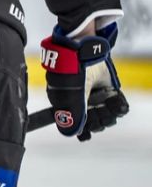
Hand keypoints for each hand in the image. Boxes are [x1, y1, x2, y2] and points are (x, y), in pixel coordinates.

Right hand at [40, 22, 128, 140]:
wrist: (83, 52)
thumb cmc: (70, 74)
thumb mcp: (68, 97)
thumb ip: (72, 117)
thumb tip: (75, 134)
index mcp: (67, 105)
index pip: (78, 125)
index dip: (85, 129)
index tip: (89, 127)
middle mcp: (81, 102)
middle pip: (94, 122)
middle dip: (99, 120)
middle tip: (98, 113)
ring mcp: (96, 96)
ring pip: (107, 115)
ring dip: (110, 114)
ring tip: (109, 106)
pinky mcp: (108, 89)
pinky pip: (117, 105)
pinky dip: (119, 106)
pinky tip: (117, 103)